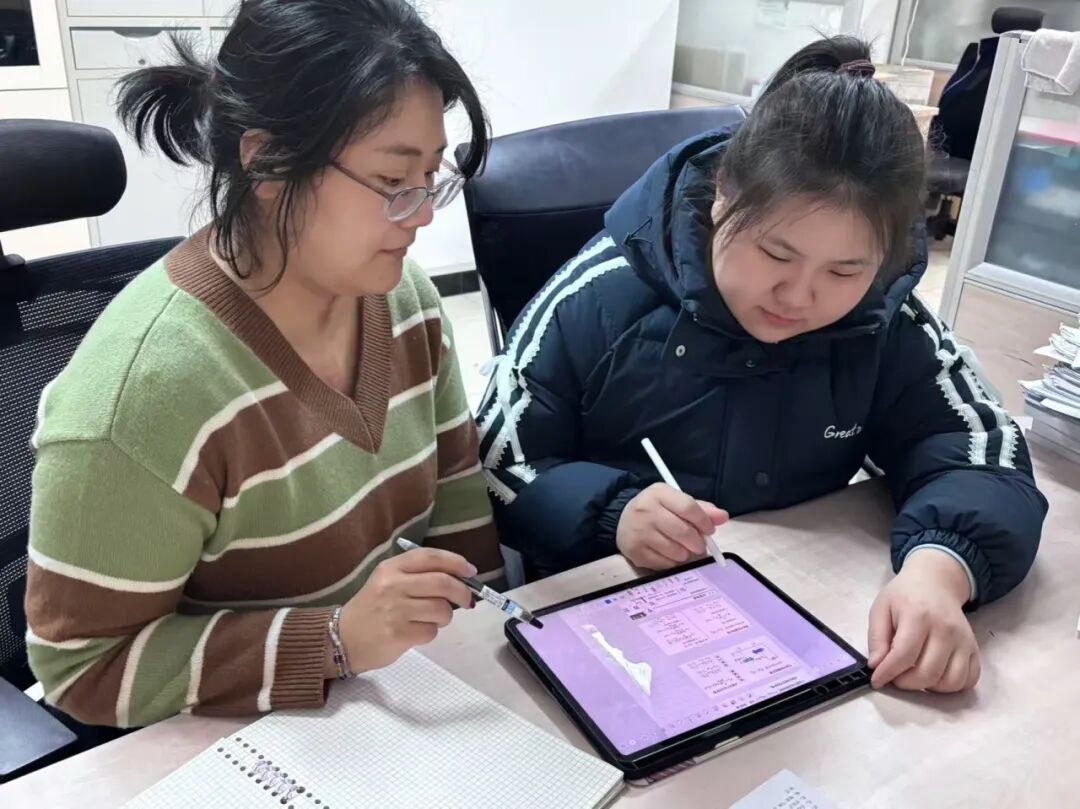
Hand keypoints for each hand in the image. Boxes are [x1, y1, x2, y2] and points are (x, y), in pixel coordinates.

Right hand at [331, 548, 474, 675]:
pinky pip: (431, 631)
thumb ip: (418, 576)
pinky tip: (416, 632)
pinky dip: (430, 633)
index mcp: (391, 568)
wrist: (342, 639)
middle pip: (443, 582)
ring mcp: (395, 610)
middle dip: (462, 592)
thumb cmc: (372, 608)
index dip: (456, 562)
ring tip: (432, 619)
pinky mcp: (398, 634)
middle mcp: (393, 585)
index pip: (431, 557)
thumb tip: (460, 578)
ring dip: (445, 616)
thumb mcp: (388, 581)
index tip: (470, 571)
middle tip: (467, 600)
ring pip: (441, 609)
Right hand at [616, 483, 727, 569]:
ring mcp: (639, 532)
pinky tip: (671, 555)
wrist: (622, 519)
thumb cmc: (656, 509)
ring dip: (686, 554)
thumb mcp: (675, 501)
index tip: (710, 530)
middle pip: (683, 531)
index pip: (689, 507)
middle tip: (699, 545)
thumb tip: (723, 516)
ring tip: (684, 550)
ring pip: (675, 551)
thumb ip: (700, 509)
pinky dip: (673, 563)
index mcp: (659, 493)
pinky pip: (664, 564)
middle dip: (698, 542)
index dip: (704, 522)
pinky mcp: (634, 551)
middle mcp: (646, 510)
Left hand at [867, 549, 980, 692]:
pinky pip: (969, 680)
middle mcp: (946, 629)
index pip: (904, 655)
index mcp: (919, 616)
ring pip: (950, 682)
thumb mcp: (881, 609)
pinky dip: (951, 686)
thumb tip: (876, 666)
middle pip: (928, 673)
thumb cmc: (905, 596)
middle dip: (906, 683)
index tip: (876, 680)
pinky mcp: (975, 649)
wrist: (936, 583)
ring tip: (915, 674)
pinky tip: (935, 676)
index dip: (888, 673)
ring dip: (929, 687)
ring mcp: (964, 640)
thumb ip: (877, 638)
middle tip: (895, 676)